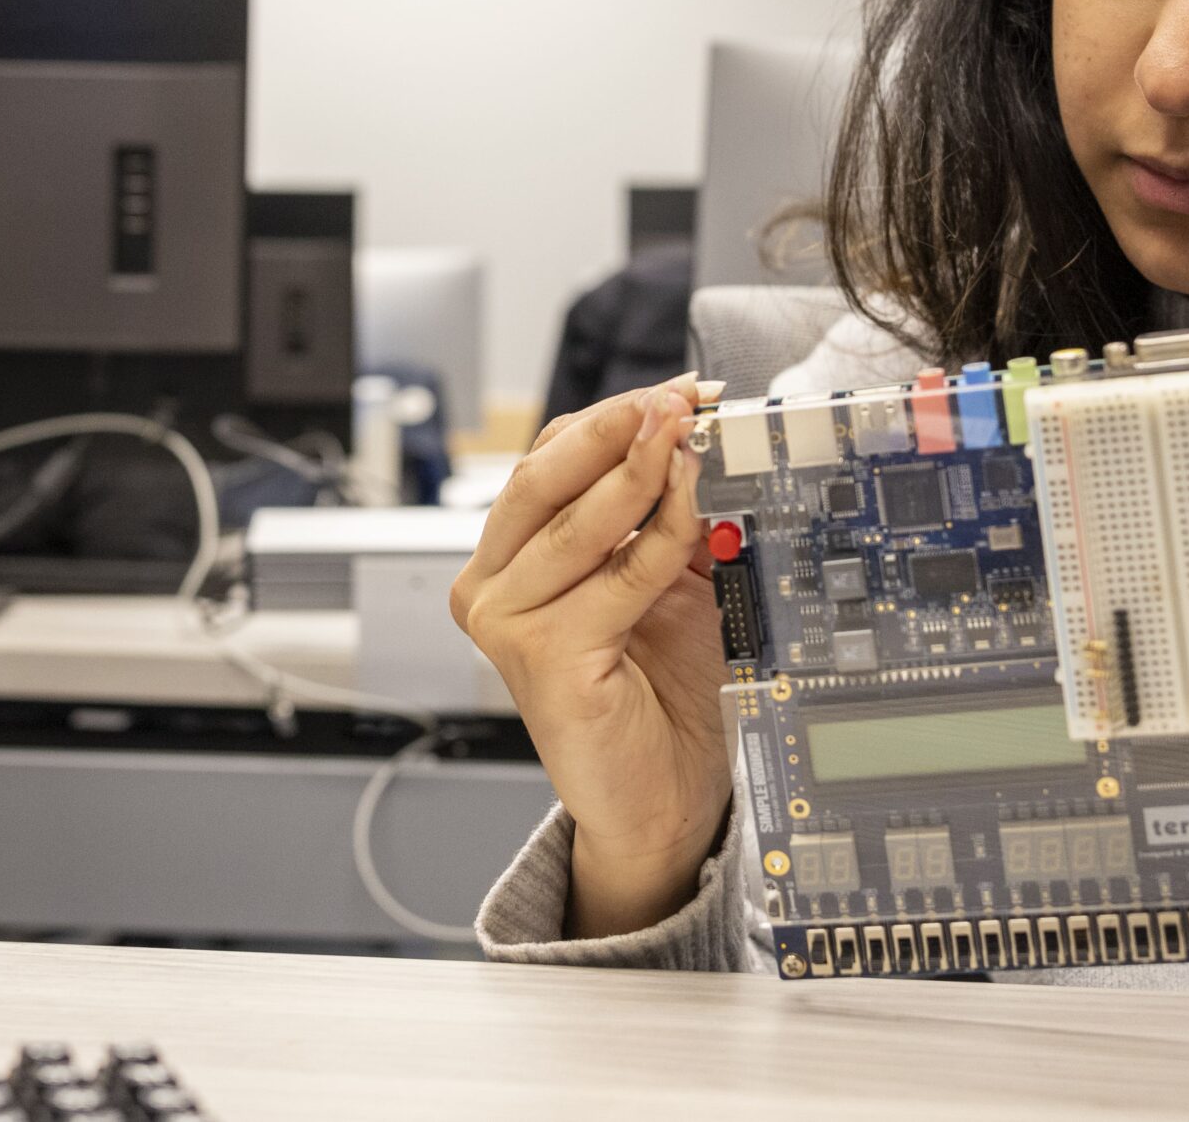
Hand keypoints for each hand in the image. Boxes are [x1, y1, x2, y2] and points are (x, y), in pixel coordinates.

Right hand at [450, 377, 731, 937]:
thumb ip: (665, 516)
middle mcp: (491, 590)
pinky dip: (660, 537)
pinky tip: (692, 511)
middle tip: (676, 399)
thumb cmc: (657, 692)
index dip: (609, 418)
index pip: (546, 461)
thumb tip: (697, 437)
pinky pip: (615, 577)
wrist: (660, 795)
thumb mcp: (667, 579)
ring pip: (577, 523)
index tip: (676, 391)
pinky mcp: (541, 659)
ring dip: (641, 472)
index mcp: (508, 561)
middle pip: (544, 478)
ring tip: (686, 435)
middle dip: (617, 428)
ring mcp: (507, 625)